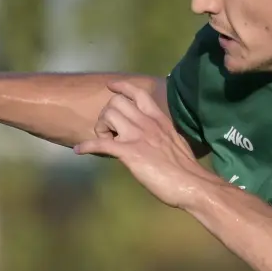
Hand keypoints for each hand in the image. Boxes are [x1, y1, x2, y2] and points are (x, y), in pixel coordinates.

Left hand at [75, 81, 217, 208]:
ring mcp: (138, 136)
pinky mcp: (130, 153)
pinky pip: (101, 143)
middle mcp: (147, 123)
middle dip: (107, 115)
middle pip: (116, 103)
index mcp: (159, 119)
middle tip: (110, 132)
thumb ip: (160, 134)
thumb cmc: (185, 168)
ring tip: (104, 141)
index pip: (138, 93)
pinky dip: (87, 146)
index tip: (111, 87)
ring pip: (107, 116)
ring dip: (100, 128)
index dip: (121, 87)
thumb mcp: (174, 141)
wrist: (191, 184)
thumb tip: (151, 137)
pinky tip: (80, 150)